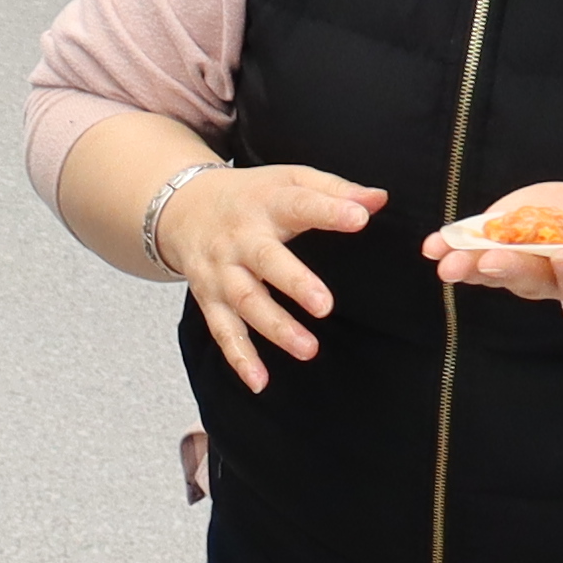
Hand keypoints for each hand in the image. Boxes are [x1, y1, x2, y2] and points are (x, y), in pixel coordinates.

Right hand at [148, 164, 380, 393]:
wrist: (183, 209)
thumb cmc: (251, 196)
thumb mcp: (290, 180)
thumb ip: (336, 190)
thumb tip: (378, 200)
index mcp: (267, 203)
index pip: (300, 204)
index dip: (330, 211)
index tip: (360, 219)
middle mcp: (240, 239)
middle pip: (266, 261)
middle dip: (294, 283)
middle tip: (324, 306)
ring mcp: (222, 271)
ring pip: (247, 301)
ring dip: (276, 328)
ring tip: (308, 349)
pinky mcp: (209, 299)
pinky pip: (224, 331)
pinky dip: (240, 358)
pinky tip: (260, 382)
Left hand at [420, 169, 562, 307]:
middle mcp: (554, 276)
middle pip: (531, 277)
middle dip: (509, 269)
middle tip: (488, 262)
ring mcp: (524, 260)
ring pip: (494, 268)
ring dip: (469, 265)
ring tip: (446, 261)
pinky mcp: (504, 240)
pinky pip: (474, 248)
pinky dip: (454, 247)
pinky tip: (433, 244)